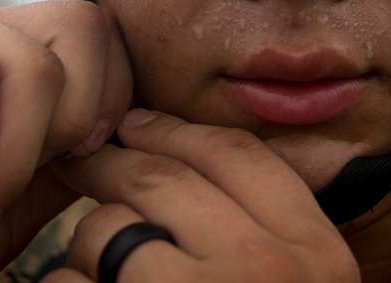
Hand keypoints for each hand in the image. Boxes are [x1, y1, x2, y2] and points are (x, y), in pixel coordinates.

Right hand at [0, 0, 131, 282]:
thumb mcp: (17, 203)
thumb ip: (71, 156)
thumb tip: (131, 124)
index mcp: (16, 65)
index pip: (105, 38)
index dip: (110, 103)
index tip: (70, 169)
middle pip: (86, 29)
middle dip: (68, 126)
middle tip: (10, 191)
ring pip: (32, 62)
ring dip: (8, 158)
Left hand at [43, 110, 359, 281]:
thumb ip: (275, 233)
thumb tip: (200, 169)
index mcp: (318, 255)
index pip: (239, 156)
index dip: (178, 131)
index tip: (139, 123)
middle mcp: (267, 268)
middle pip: (165, 180)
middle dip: (112, 164)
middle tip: (81, 158)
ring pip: (111, 230)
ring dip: (89, 245)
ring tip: (91, 267)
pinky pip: (72, 281)